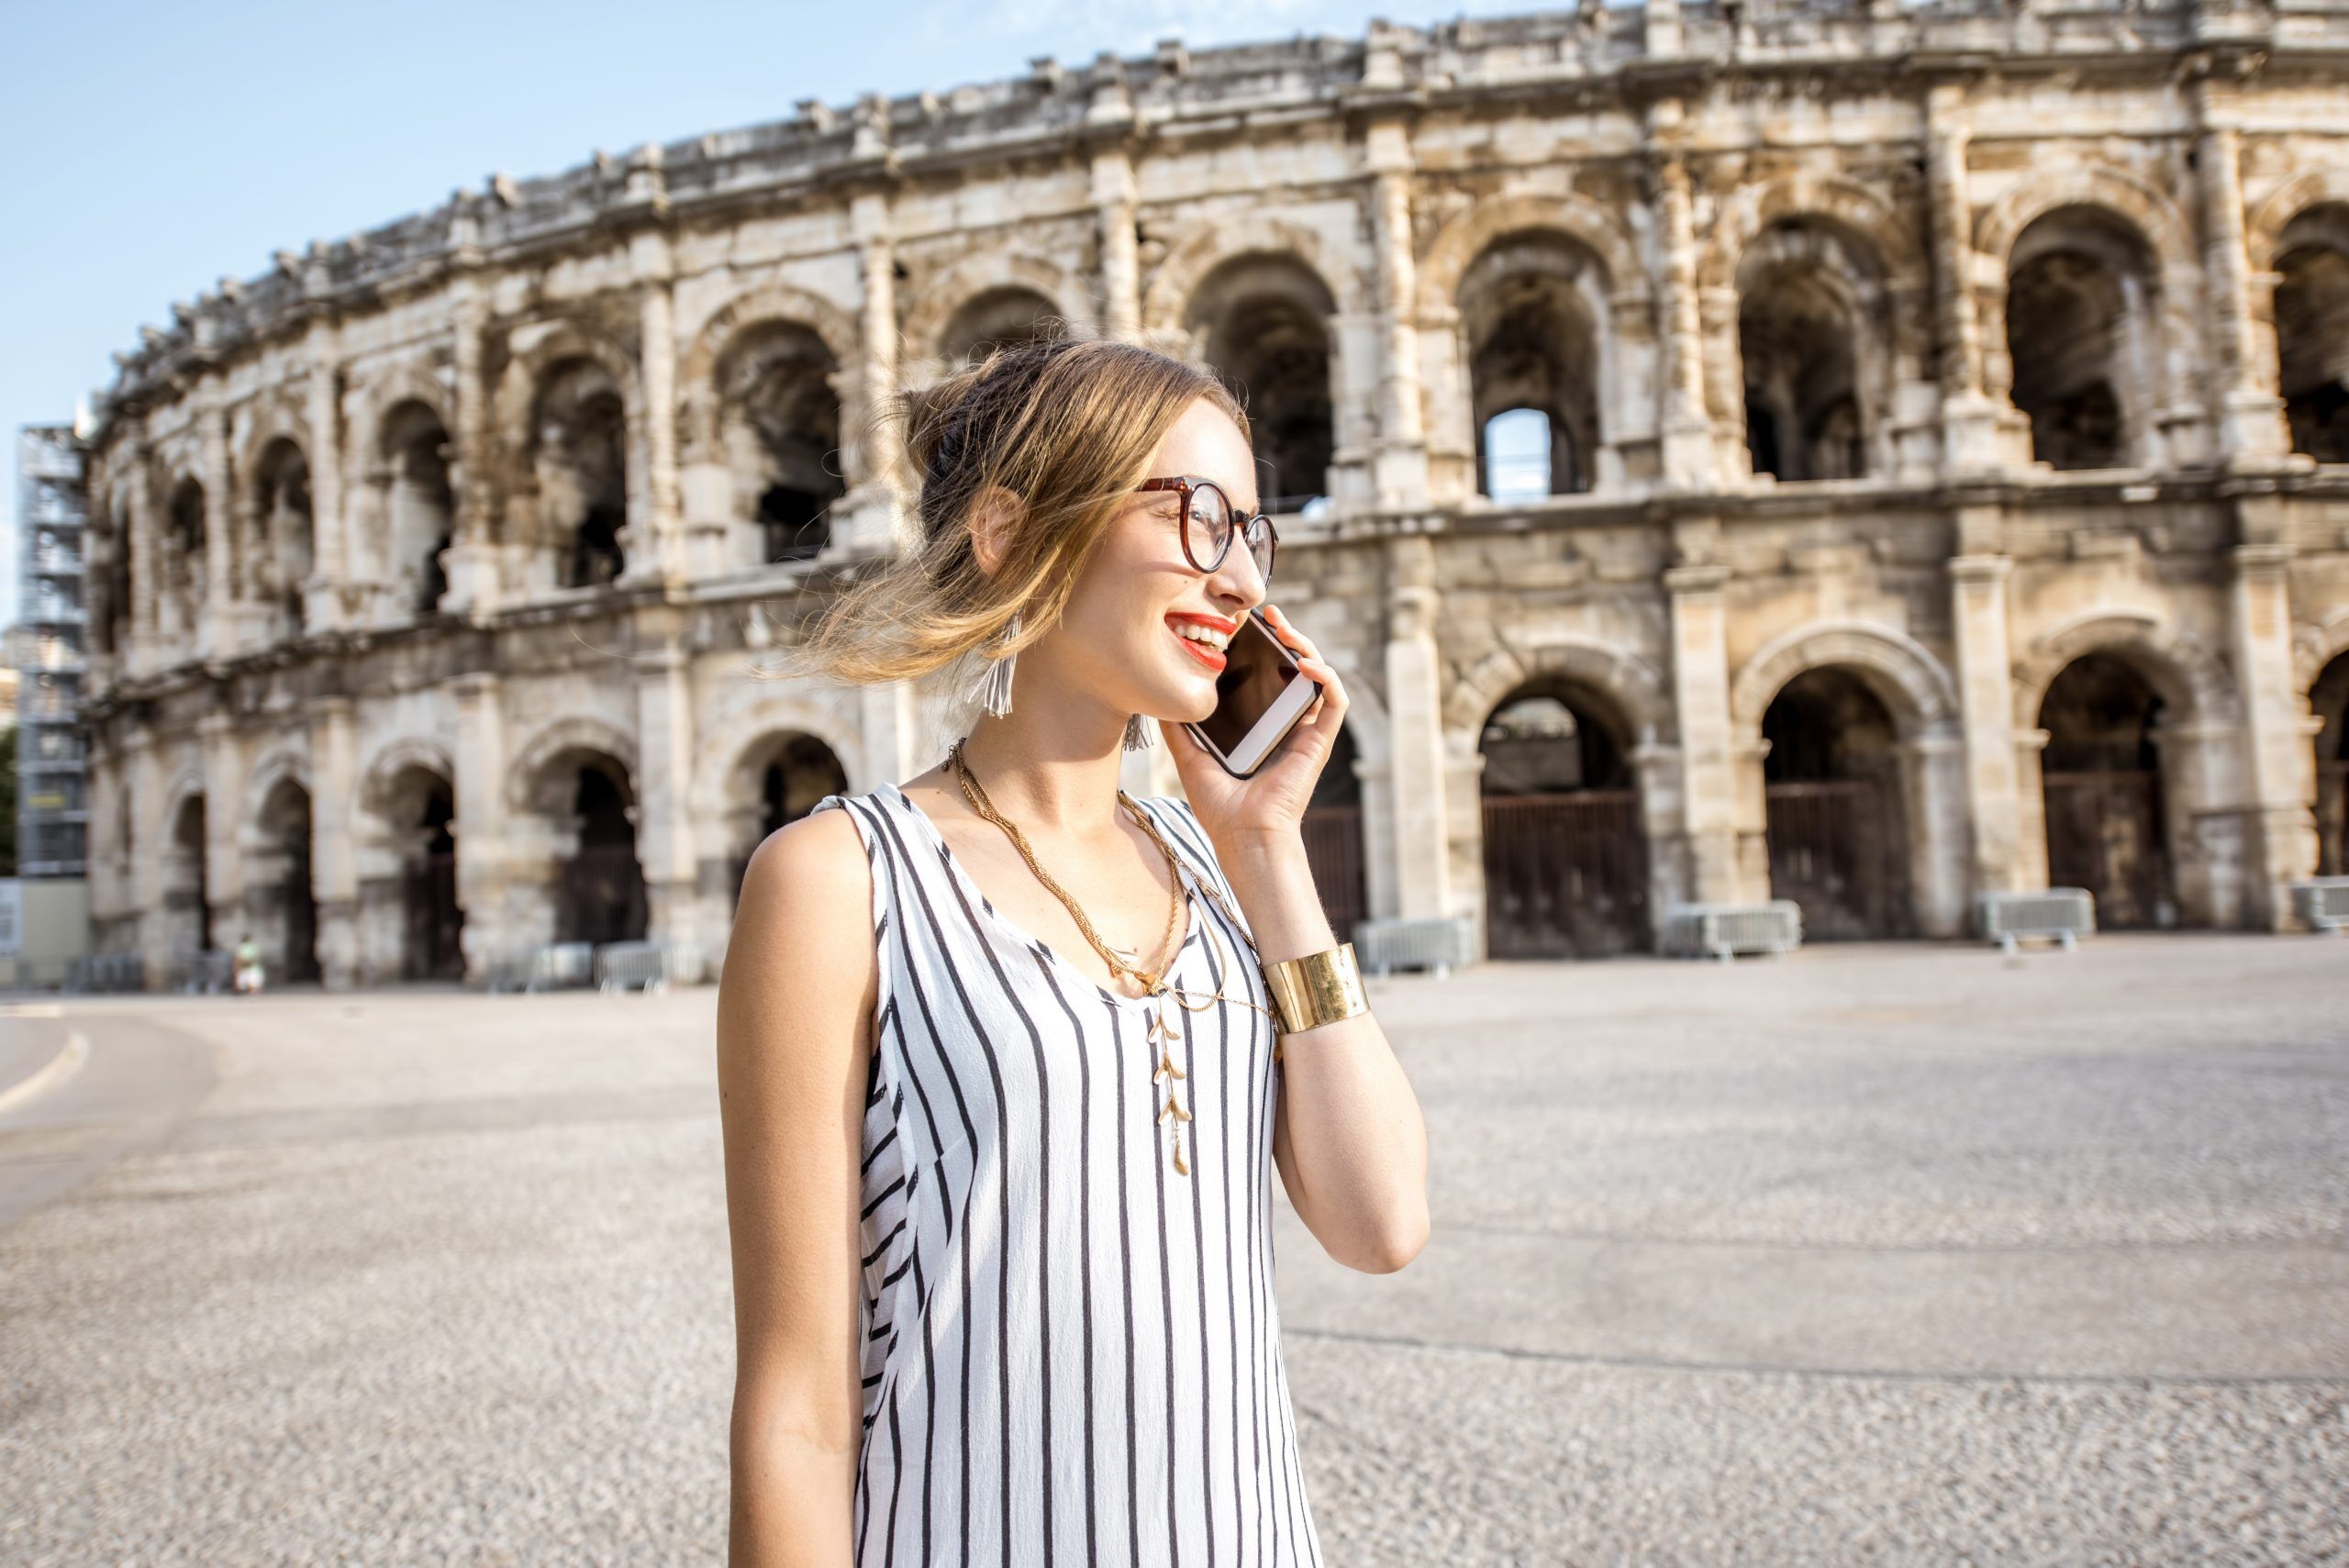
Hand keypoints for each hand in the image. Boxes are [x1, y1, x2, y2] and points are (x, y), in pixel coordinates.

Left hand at [1162, 603, 1349, 849]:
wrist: (1243, 838)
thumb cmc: (1221, 809)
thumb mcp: (1191, 759)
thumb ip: (1180, 730)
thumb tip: (1159, 702)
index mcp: (1264, 727)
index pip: (1271, 678)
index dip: (1265, 648)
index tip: (1247, 627)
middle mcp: (1288, 726)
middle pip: (1296, 670)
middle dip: (1288, 637)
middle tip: (1269, 615)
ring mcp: (1306, 733)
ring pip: (1319, 677)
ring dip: (1308, 647)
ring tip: (1286, 629)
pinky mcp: (1318, 742)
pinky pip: (1333, 701)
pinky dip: (1327, 677)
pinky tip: (1306, 663)